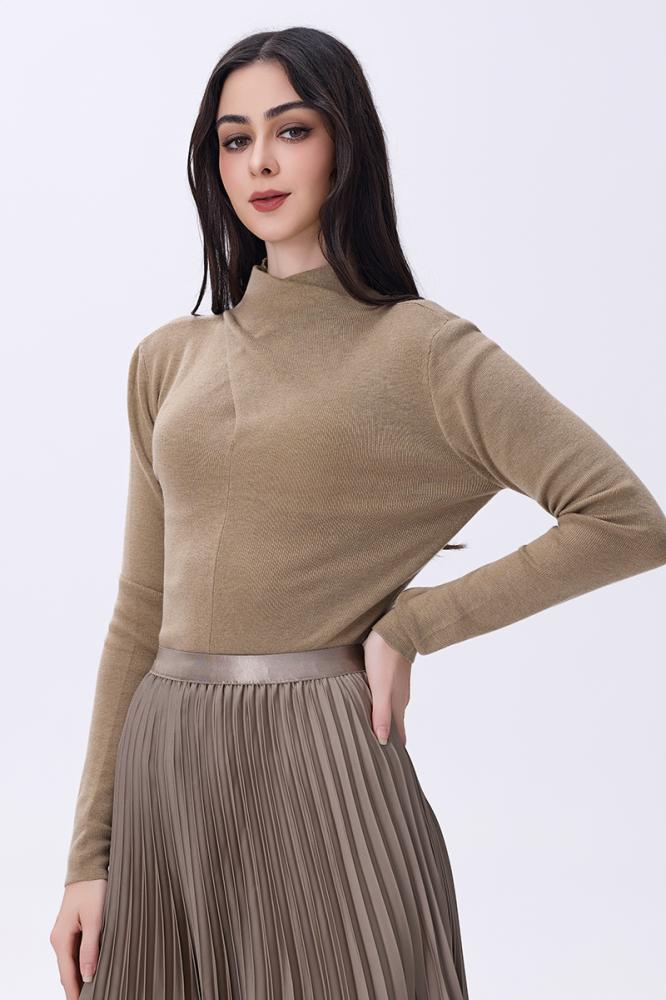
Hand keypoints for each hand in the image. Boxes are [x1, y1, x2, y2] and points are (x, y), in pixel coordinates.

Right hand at [50, 879, 106, 996]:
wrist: (88, 868)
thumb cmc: (93, 889)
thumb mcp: (96, 919)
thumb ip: (91, 948)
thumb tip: (87, 976)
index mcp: (61, 939)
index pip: (67, 974)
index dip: (75, 992)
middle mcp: (59, 939)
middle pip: (67, 971)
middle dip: (77, 987)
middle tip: (93, 998)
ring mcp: (64, 934)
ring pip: (71, 962)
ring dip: (80, 976)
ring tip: (94, 990)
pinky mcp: (71, 928)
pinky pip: (75, 952)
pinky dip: (82, 963)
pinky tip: (92, 969)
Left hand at [363, 629, 411, 746]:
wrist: (394, 629)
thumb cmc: (384, 657)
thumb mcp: (380, 687)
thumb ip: (381, 713)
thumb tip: (382, 741)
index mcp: (397, 704)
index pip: (399, 734)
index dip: (394, 749)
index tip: (388, 765)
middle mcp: (400, 698)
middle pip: (394, 724)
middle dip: (387, 739)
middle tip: (375, 754)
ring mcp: (397, 687)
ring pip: (390, 710)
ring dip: (383, 722)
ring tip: (371, 734)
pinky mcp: (392, 676)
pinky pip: (386, 697)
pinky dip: (380, 707)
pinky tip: (371, 706)